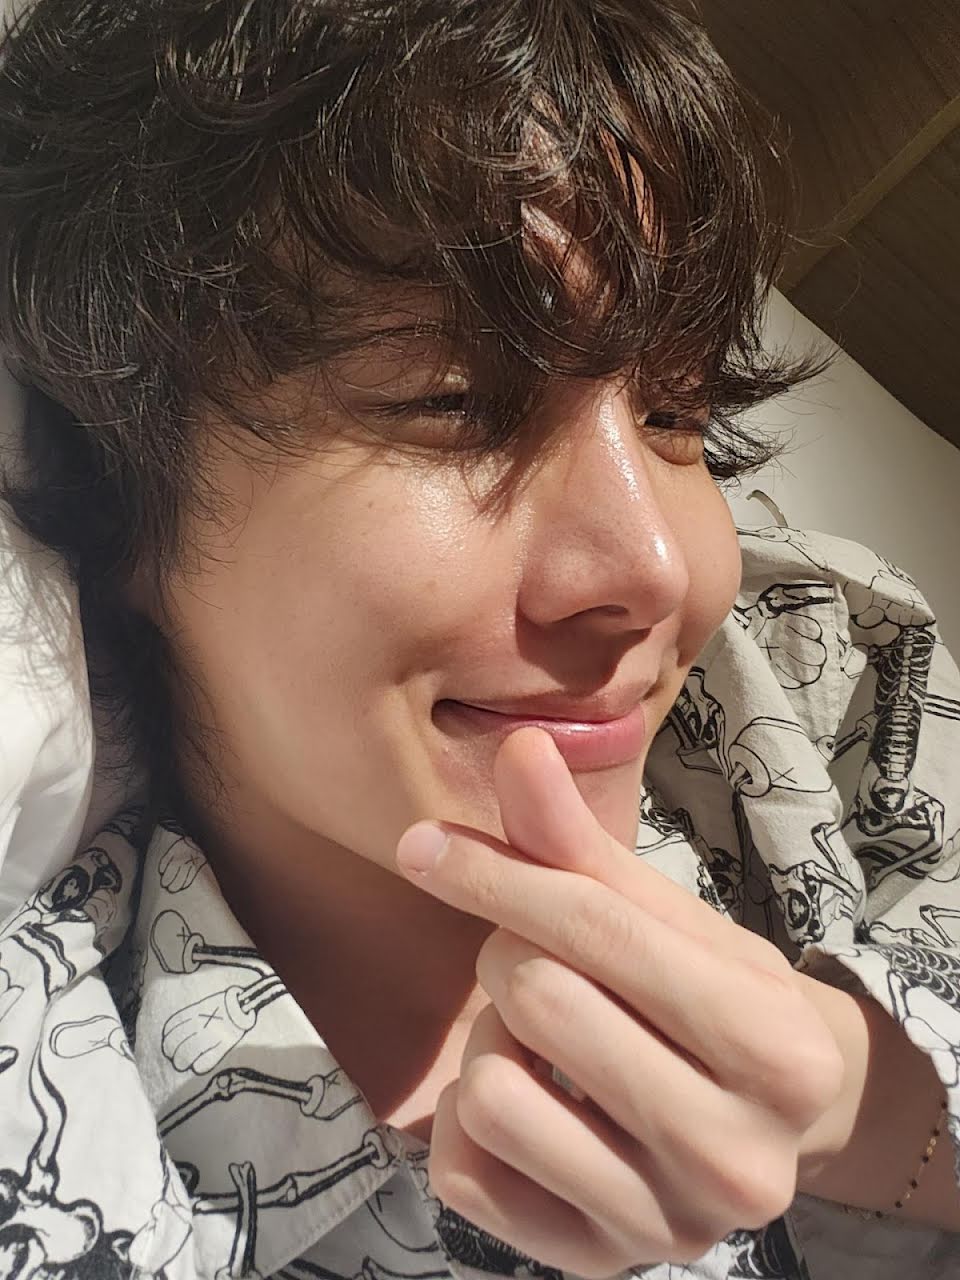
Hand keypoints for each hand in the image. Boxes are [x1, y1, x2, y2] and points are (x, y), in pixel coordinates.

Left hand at [395, 728, 844, 1276]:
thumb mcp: (672, 919)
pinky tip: (520, 1098)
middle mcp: (734, 1157)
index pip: (597, 931)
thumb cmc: (718, 1001)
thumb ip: (583, 845)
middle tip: (539, 964)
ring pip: (492, 1094)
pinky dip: (461, 1119)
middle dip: (509, 957)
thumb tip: (521, 746)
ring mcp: (666, 1227)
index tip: (424, 846)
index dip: (494, 872)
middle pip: (537, 999)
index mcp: (772, 1048)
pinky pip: (463, 1175)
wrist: (780, 1124)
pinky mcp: (596, 1263)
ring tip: (536, 1041)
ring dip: (488, 1043)